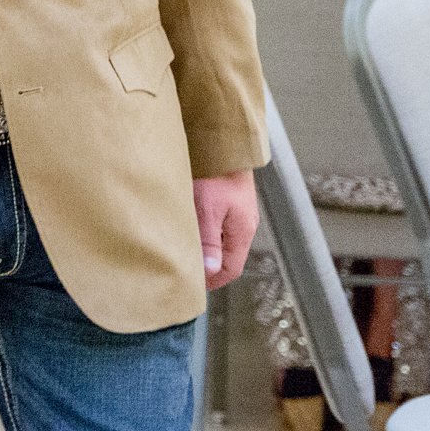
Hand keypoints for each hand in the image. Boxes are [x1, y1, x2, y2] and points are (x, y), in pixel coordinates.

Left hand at [192, 170, 258, 290]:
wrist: (224, 144)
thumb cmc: (214, 175)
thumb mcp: (207, 210)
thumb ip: (209, 241)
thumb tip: (210, 271)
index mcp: (242, 231)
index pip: (231, 268)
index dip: (213, 281)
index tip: (194, 286)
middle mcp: (244, 224)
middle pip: (228, 257)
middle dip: (209, 268)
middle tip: (186, 272)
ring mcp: (239, 213)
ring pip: (223, 241)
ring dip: (207, 250)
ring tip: (185, 253)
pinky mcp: (230, 202)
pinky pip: (220, 226)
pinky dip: (207, 234)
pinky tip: (191, 230)